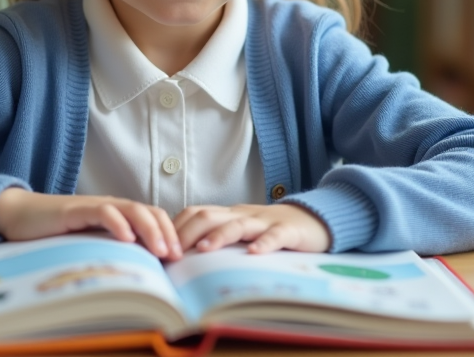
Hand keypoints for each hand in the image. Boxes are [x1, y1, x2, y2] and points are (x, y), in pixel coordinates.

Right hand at [0, 188, 182, 258]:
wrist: (20, 217)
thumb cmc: (56, 234)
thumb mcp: (90, 244)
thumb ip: (112, 251)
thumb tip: (138, 274)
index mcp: (118, 215)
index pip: (153, 217)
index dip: (169, 234)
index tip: (179, 257)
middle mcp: (111, 207)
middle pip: (148, 212)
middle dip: (166, 233)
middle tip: (175, 256)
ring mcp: (94, 206)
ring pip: (131, 210)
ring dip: (149, 229)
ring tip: (159, 249)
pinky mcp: (75, 210)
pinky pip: (102, 212)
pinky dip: (117, 223)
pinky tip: (126, 238)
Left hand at [172, 203, 330, 254]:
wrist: (314, 219)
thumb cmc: (272, 230)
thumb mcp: (242, 231)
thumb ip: (219, 238)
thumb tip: (184, 259)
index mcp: (229, 215)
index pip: (195, 213)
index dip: (176, 228)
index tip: (159, 248)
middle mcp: (242, 215)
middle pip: (209, 215)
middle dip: (186, 233)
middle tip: (171, 254)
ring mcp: (265, 221)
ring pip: (238, 223)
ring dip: (218, 236)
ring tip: (202, 250)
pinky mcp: (289, 231)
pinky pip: (275, 235)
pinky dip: (263, 244)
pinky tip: (253, 254)